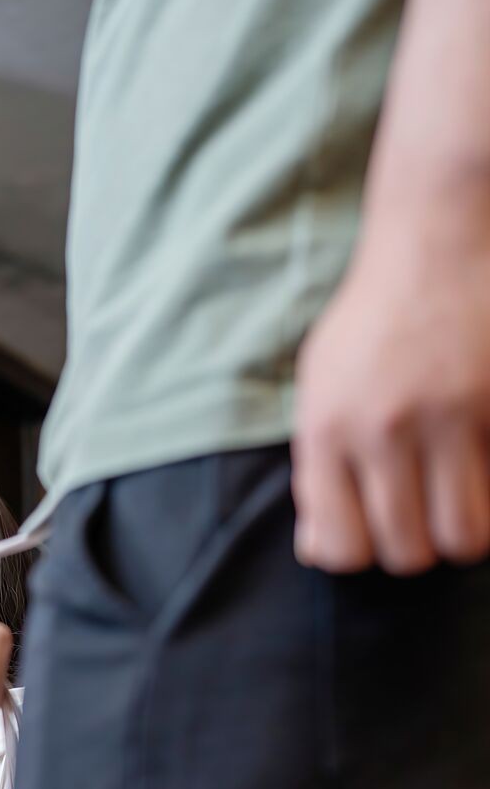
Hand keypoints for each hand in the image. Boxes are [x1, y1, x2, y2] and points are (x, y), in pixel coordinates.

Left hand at [293, 178, 489, 572]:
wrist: (438, 235)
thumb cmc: (375, 322)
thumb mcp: (321, 387)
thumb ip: (316, 468)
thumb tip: (319, 550)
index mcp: (328, 428)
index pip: (340, 548)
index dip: (360, 551)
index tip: (374, 528)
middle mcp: (385, 427)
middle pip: (407, 553)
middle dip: (419, 546)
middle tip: (425, 513)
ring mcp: (450, 415)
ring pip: (466, 537)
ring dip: (465, 531)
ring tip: (462, 500)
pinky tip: (482, 465)